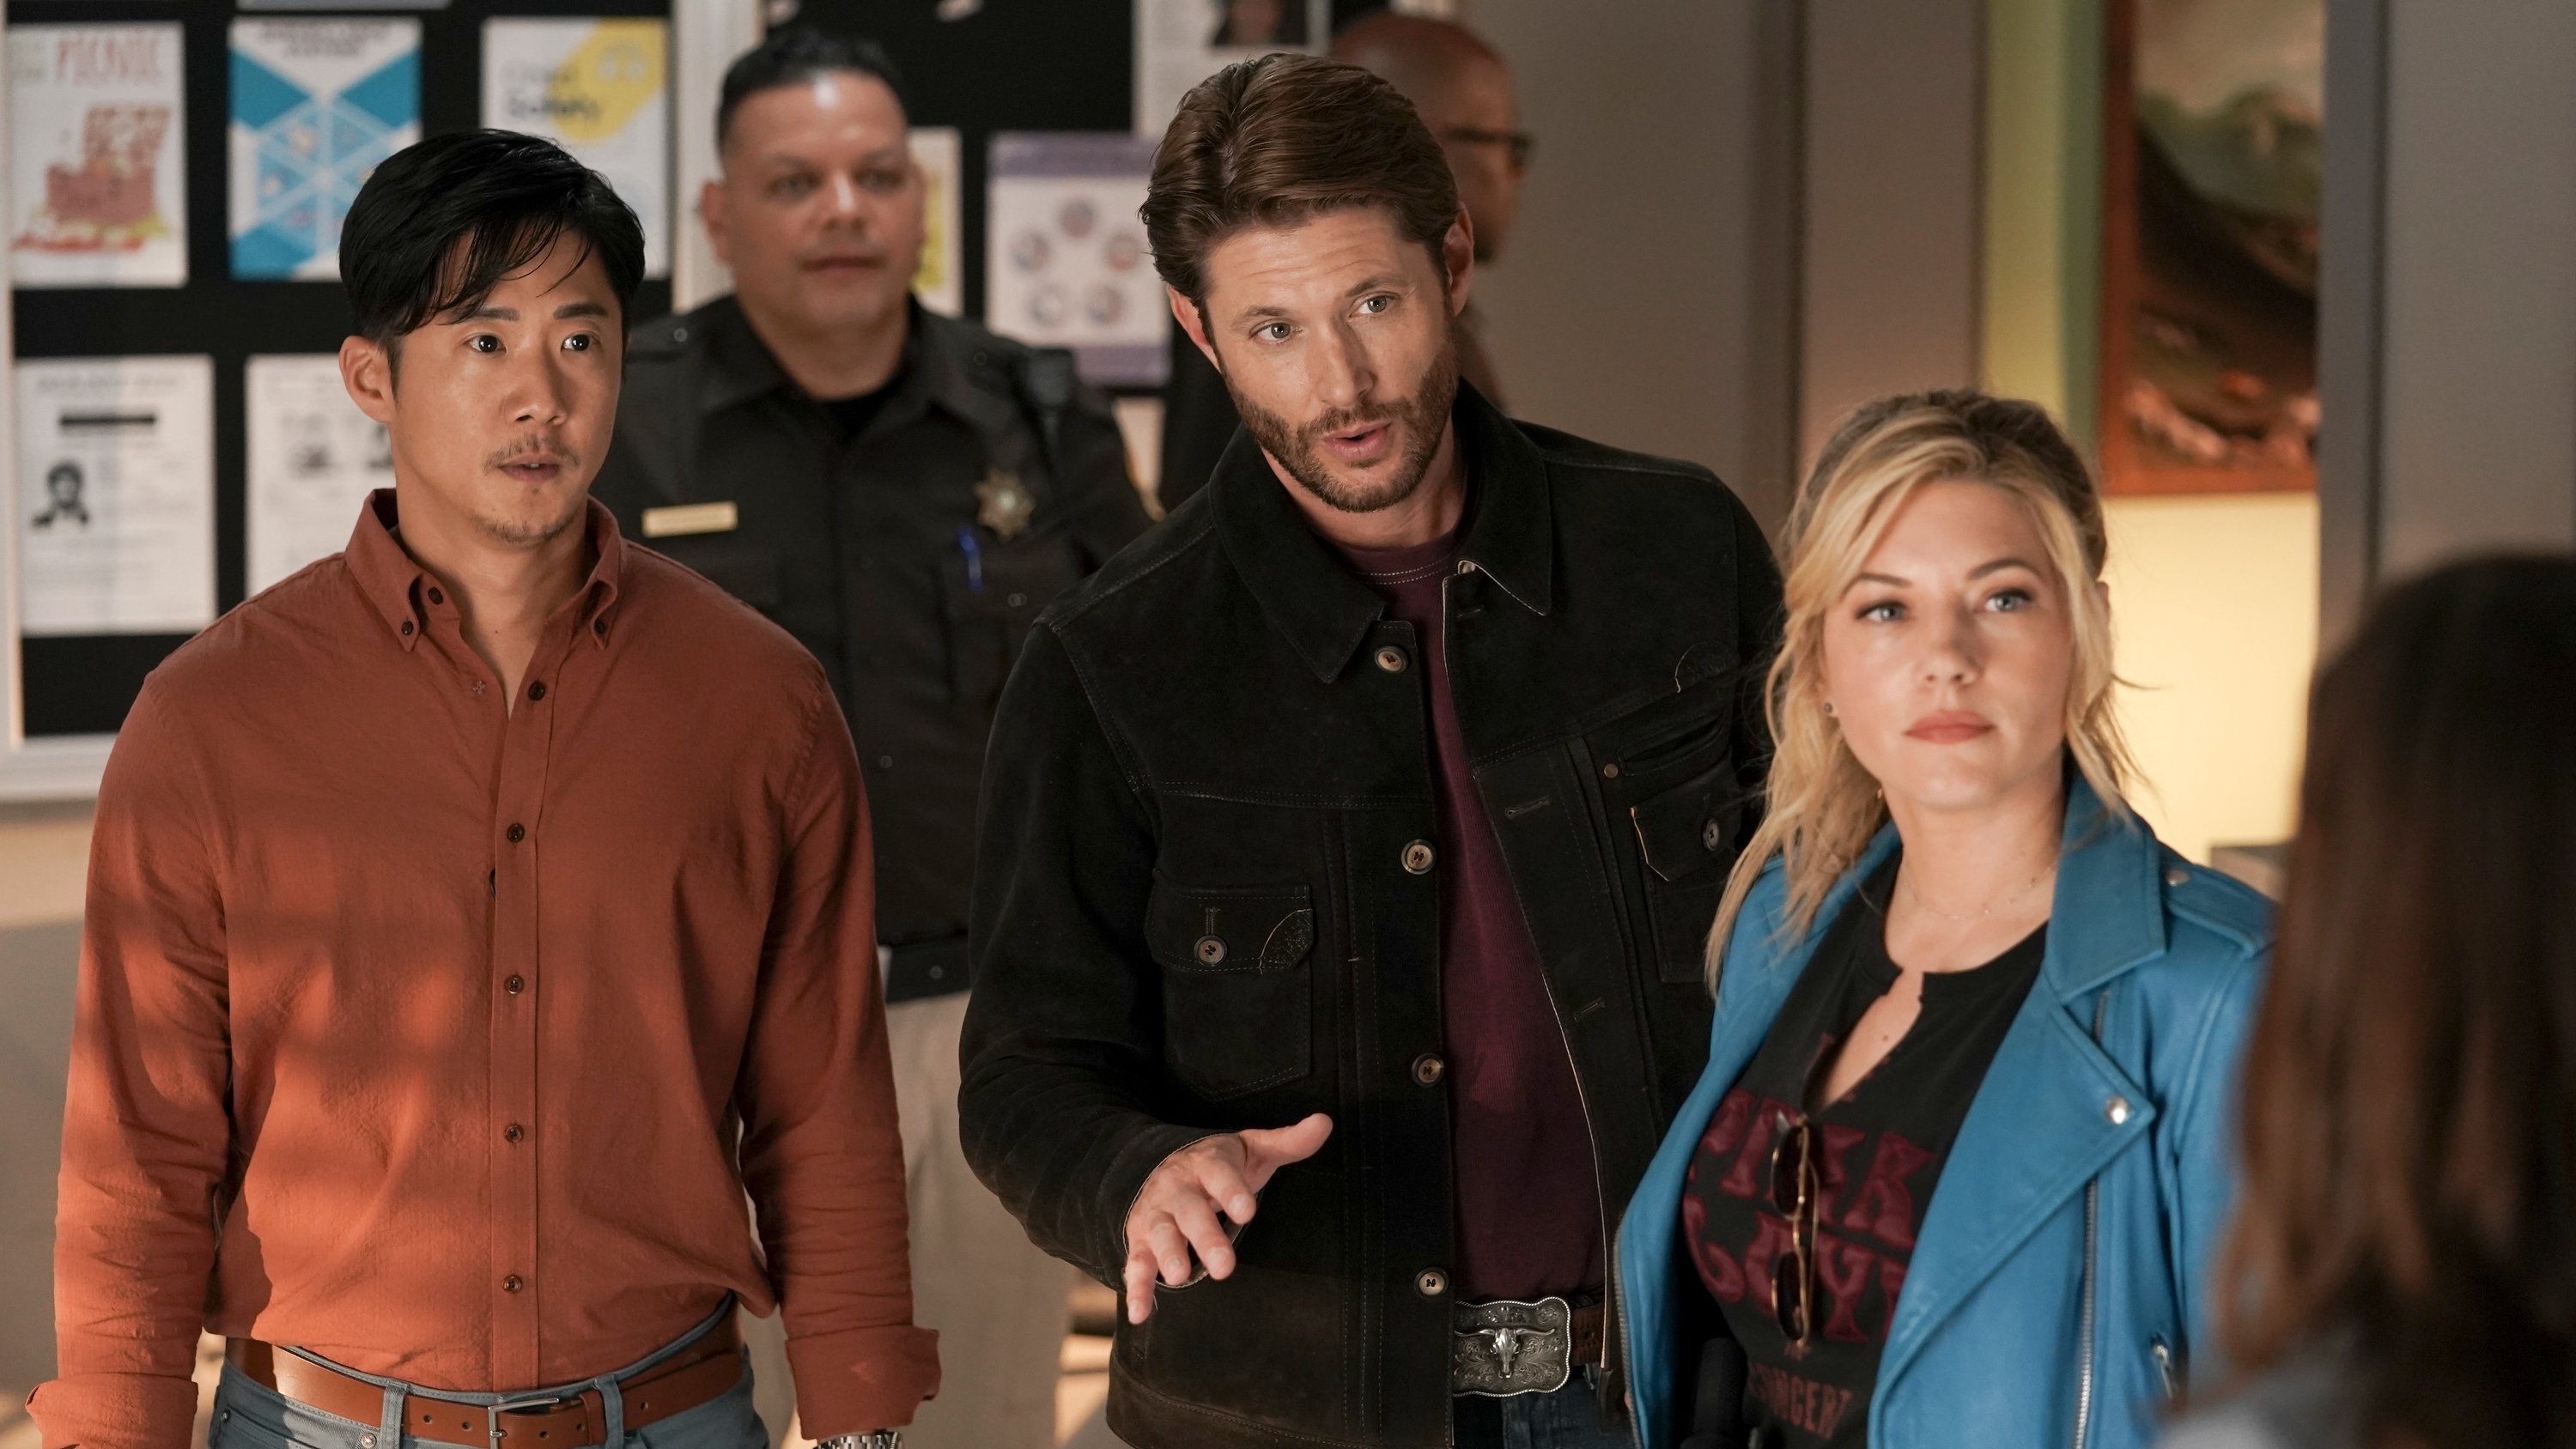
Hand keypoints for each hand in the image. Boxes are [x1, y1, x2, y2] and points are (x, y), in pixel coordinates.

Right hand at [1121, 1113, 1331, 1322]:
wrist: (1163, 1165)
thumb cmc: (1220, 1165)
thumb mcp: (1253, 1148)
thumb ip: (1288, 1142)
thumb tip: (1324, 1123)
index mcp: (1208, 1164)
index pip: (1220, 1175)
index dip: (1232, 1191)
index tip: (1247, 1211)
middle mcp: (1179, 1188)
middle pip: (1190, 1210)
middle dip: (1205, 1237)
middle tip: (1225, 1266)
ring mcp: (1157, 1214)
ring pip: (1160, 1234)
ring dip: (1168, 1255)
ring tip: (1180, 1277)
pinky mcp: (1141, 1240)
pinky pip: (1136, 1263)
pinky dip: (1136, 1288)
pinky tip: (1140, 1313)